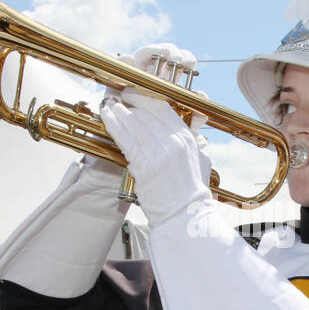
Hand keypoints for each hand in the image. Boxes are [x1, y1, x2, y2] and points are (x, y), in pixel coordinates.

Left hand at [100, 90, 210, 225]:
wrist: (184, 215)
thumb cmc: (192, 191)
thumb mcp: (202, 160)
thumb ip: (196, 143)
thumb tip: (195, 134)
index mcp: (187, 138)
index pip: (163, 108)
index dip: (146, 97)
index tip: (135, 94)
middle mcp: (173, 141)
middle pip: (146, 112)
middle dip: (130, 102)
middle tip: (118, 98)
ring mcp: (158, 151)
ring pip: (133, 122)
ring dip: (118, 111)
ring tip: (108, 106)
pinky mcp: (144, 164)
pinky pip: (124, 137)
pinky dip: (113, 124)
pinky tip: (106, 117)